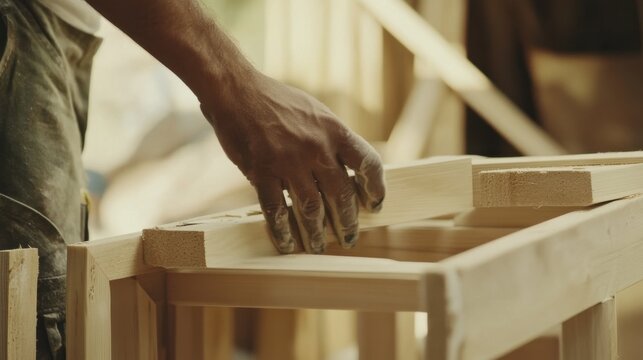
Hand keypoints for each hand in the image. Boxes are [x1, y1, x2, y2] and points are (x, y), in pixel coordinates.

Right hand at [201, 72, 384, 253]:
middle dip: (347, 222)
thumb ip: (332, 140)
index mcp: (334, 130)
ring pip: (311, 208)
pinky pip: (276, 210)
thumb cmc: (277, 102)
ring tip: (318, 246)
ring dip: (317, 233)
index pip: (368, 163)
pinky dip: (283, 231)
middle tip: (349, 238)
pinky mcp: (262, 172)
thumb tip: (348, 170)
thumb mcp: (316, 113)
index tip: (376, 205)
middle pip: (342, 194)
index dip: (376, 188)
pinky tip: (287, 243)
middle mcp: (317, 147)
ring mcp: (289, 161)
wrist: (236, 90)